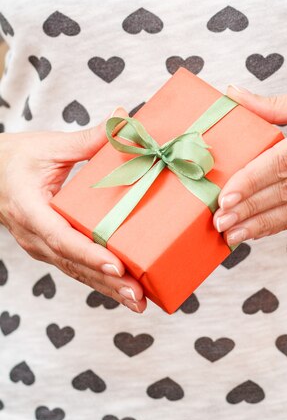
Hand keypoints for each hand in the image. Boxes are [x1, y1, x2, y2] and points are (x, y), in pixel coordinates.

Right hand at [0, 107, 146, 312]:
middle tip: (139, 296)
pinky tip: (121, 291)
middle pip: (72, 263)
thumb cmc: (14, 158)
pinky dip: (97, 280)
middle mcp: (33, 235)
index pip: (61, 236)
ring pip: (74, 271)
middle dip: (106, 282)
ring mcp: (39, 246)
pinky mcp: (48, 248)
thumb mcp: (49, 146)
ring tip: (138, 301)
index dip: (89, 253)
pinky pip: (73, 267)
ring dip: (105, 288)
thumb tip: (121, 117)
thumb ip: (87, 138)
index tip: (116, 265)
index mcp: (29, 209)